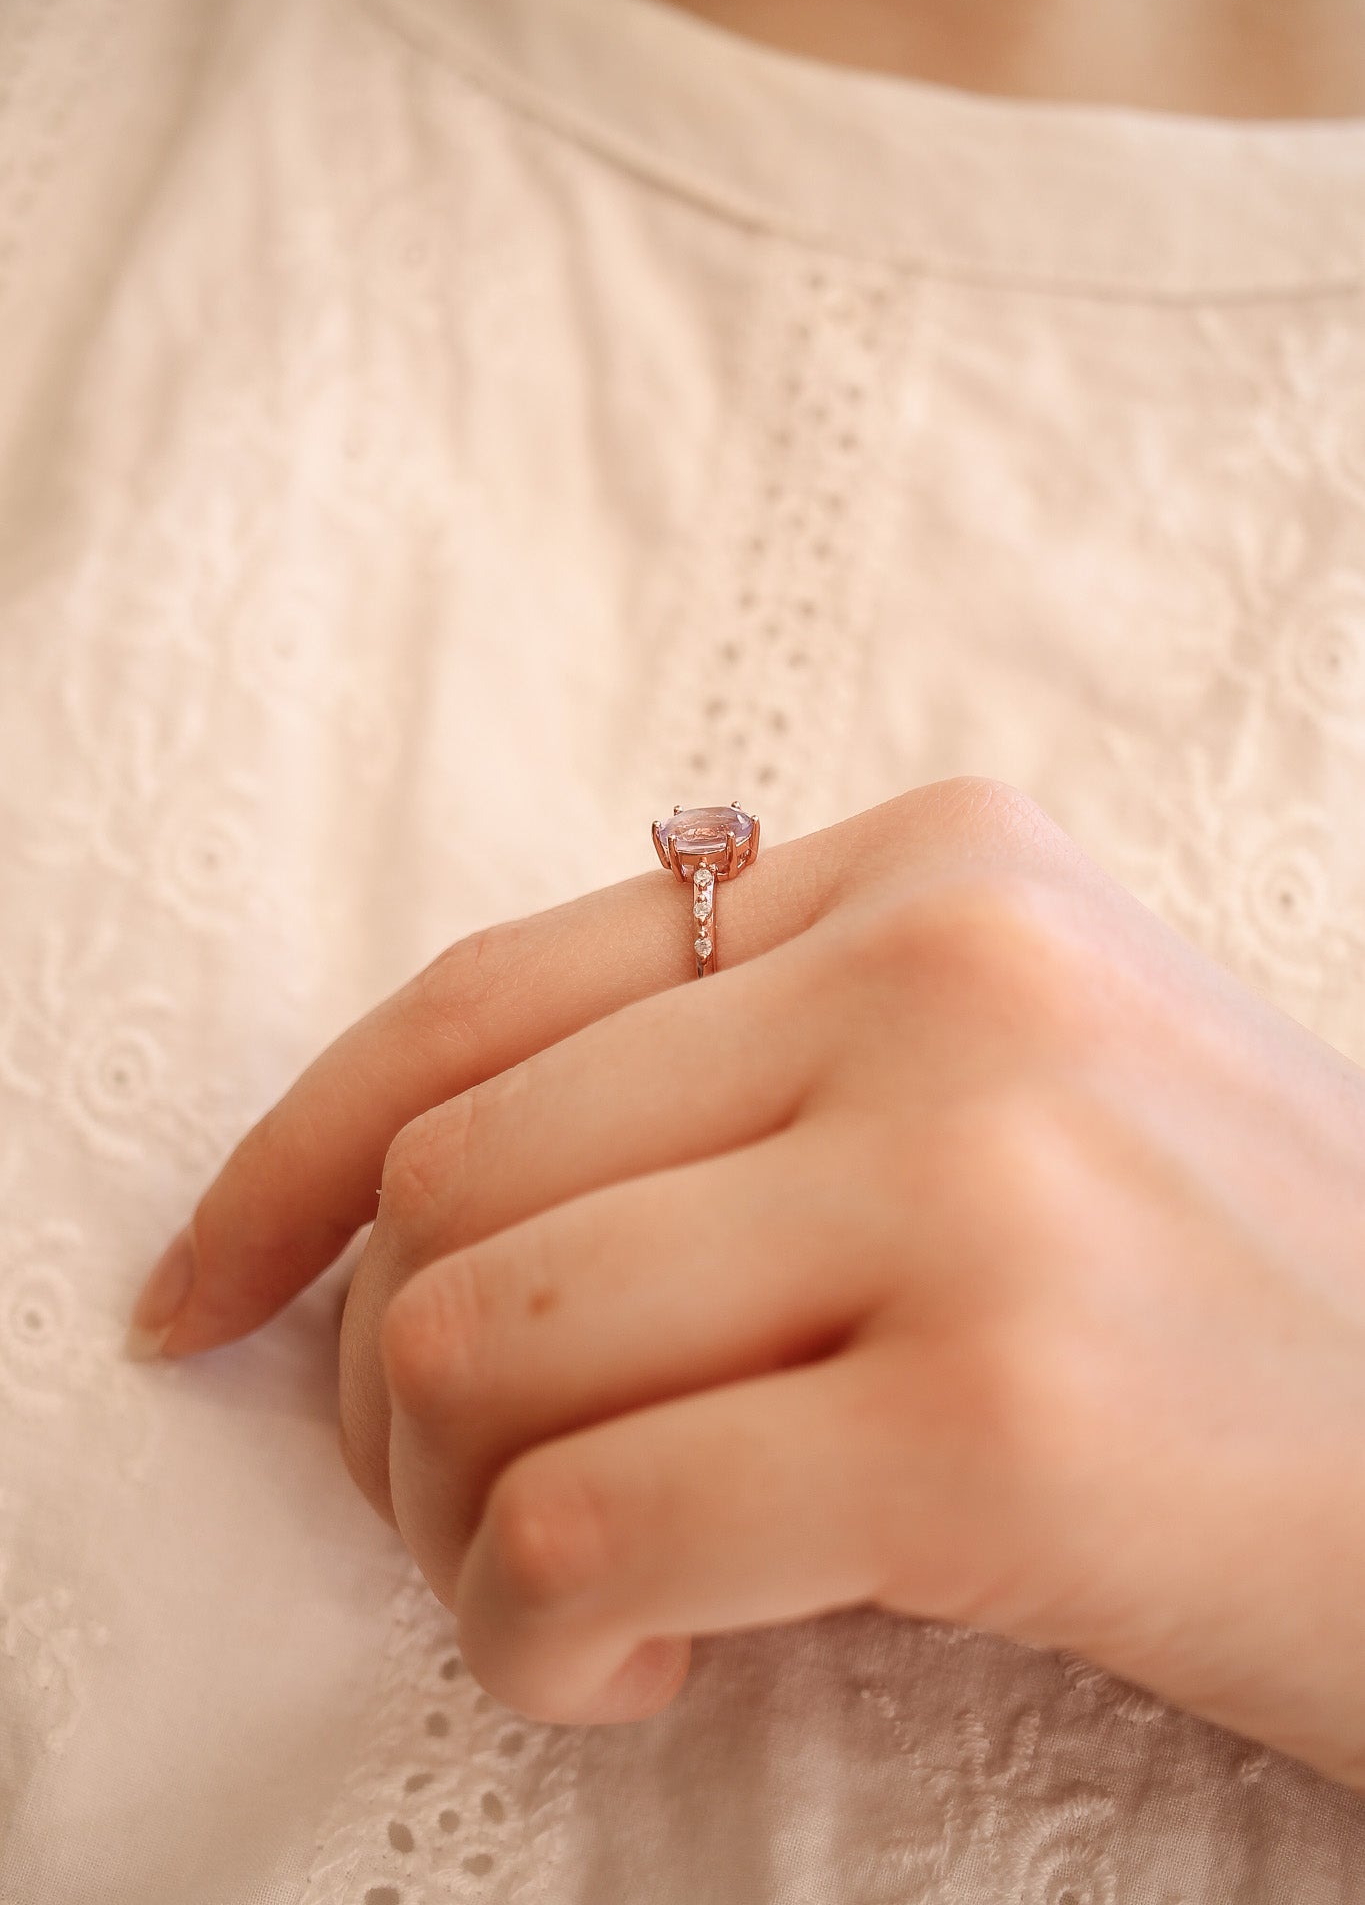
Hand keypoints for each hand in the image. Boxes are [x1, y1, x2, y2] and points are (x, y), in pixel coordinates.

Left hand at [127, 778, 1364, 1787]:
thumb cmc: (1233, 1292)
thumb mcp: (1017, 1074)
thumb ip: (758, 1061)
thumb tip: (422, 1189)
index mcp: (935, 867)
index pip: (485, 991)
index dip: (291, 1156)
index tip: (208, 1292)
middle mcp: (946, 978)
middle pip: (455, 1183)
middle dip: (380, 1391)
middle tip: (456, 1507)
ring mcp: (973, 1183)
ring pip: (476, 1347)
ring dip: (454, 1526)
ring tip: (566, 1593)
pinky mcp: (991, 1422)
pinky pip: (588, 1529)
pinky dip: (537, 1635)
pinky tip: (635, 1666)